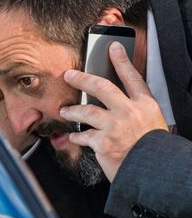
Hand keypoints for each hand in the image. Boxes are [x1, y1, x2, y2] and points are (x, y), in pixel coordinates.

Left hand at [60, 41, 168, 180]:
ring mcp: (114, 126)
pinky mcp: (103, 142)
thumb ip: (136, 112)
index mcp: (145, 104)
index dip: (121, 60)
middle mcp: (129, 111)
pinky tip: (73, 137)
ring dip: (72, 111)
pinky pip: (83, 136)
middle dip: (82, 78)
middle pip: (102, 87)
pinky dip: (76, 137)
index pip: (132, 76)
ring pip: (86, 110)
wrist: (153, 170)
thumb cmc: (152, 149)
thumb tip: (119, 104)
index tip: (112, 47)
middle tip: (69, 75)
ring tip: (65, 111)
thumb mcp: (152, 123)